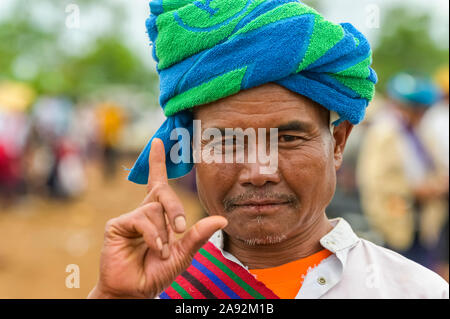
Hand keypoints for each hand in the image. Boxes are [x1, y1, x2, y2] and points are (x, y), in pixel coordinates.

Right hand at [88, 138, 227, 298]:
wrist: (136, 290)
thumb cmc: (157, 272)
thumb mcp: (183, 253)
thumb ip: (198, 235)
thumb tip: (223, 219)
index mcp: (157, 216)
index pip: (157, 183)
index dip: (157, 163)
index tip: (158, 142)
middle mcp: (143, 212)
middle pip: (162, 192)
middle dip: (175, 208)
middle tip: (181, 228)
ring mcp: (129, 218)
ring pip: (155, 208)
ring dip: (164, 233)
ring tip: (160, 251)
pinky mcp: (117, 225)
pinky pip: (143, 219)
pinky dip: (154, 236)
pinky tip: (154, 249)